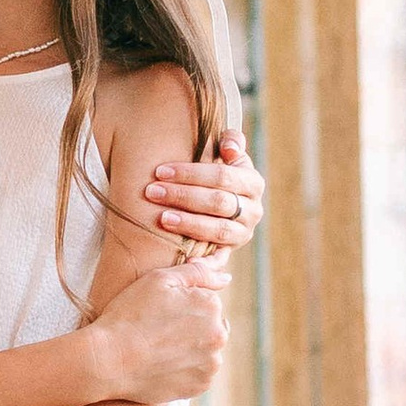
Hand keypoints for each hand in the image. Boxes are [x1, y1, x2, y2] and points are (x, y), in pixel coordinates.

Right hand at [97, 265, 229, 405]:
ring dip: (189, 350)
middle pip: (209, 327)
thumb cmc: (129, 315)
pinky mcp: (200, 386)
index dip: (180, 306)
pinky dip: (184, 370)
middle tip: (157, 333)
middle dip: (189, 328)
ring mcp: (211, 364)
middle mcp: (219, 335)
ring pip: (205, 351)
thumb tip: (227, 278)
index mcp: (211, 306)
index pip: (205, 302)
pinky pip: (198, 374)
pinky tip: (162, 366)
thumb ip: (198, 272)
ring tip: (158, 350)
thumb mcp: (159, 279)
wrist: (108, 360)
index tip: (158, 314)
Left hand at [144, 126, 262, 255]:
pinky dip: (205, 264)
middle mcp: (253, 210)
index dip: (190, 174)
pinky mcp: (230, 251)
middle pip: (218, 202)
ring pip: (218, 230)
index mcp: (253, 182)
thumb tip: (229, 146)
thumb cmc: (215, 173)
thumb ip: (231, 141)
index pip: (222, 176)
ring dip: (189, 224)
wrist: (221, 202)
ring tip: (162, 218)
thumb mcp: (227, 154)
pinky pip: (220, 260)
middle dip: (182, 196)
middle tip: (152, 192)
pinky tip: (186, 262)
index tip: (161, 171)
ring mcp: (243, 233)